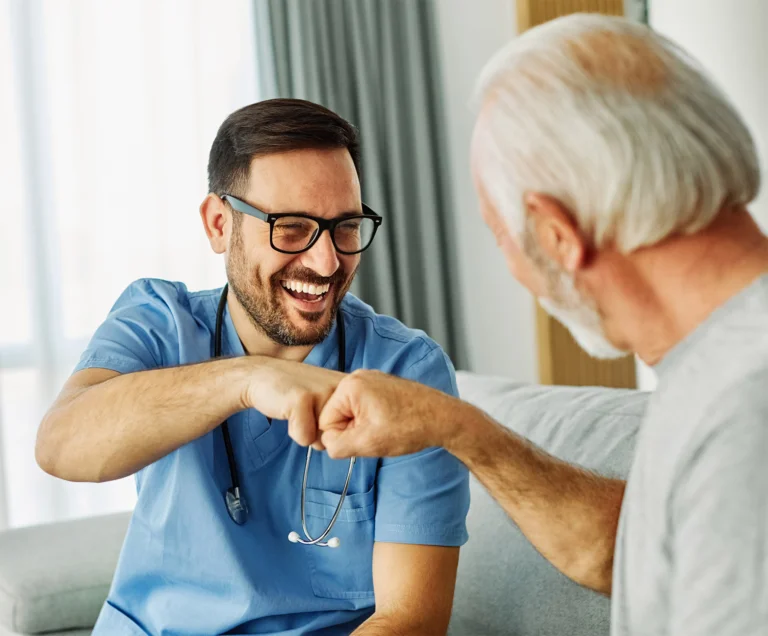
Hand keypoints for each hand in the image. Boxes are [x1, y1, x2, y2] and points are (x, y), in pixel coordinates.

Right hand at [243, 357, 343, 447]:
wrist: (264, 375)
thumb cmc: (298, 394)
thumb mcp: (330, 401)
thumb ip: (346, 418)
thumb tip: (350, 446)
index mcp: (353, 387)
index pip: (356, 431)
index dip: (335, 430)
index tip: (321, 410)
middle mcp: (343, 387)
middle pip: (339, 437)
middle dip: (320, 432)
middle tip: (308, 409)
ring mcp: (324, 392)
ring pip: (322, 440)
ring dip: (307, 432)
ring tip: (300, 409)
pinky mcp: (303, 399)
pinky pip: (305, 439)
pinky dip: (294, 431)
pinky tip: (288, 409)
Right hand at [318, 370, 457, 458]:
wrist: (444, 418)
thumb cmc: (410, 427)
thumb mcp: (367, 443)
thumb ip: (337, 446)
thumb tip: (327, 444)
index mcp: (350, 386)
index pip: (326, 422)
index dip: (343, 438)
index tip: (366, 438)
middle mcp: (359, 377)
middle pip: (338, 415)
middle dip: (354, 431)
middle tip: (378, 434)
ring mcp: (372, 380)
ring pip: (353, 414)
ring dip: (365, 427)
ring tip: (387, 429)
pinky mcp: (383, 386)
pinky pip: (366, 408)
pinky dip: (375, 420)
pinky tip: (391, 424)